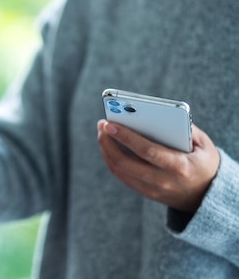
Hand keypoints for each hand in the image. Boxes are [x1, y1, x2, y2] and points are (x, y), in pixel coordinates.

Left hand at [97, 119, 219, 212]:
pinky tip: (109, 145)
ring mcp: (152, 190)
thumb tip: (155, 113)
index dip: (126, 137)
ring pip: (119, 170)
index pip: (146, 151)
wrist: (208, 196)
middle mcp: (163, 181)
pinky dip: (111, 159)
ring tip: (103, 132)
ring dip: (106, 150)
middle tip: (102, 124)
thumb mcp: (203, 144)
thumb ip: (184, 128)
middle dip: (108, 142)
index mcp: (179, 167)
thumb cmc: (203, 162)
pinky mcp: (145, 193)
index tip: (110, 124)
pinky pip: (122, 176)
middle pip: (125, 163)